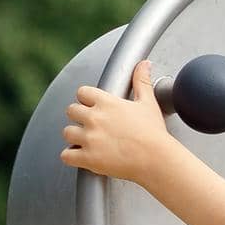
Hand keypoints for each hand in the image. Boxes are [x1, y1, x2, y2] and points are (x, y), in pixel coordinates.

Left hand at [60, 59, 168, 182]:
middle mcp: (94, 118)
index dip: (87, 101)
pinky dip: (71, 157)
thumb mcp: (148, 103)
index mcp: (106, 102)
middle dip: (79, 118)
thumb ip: (141, 81)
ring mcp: (90, 138)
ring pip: (67, 132)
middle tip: (91, 126)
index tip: (94, 108)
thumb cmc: (154, 134)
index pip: (82, 92)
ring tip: (87, 142)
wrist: (157, 160)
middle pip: (71, 111)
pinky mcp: (88, 158)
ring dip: (75, 137)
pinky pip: (66, 155)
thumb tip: (144, 64)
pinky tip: (82, 157)